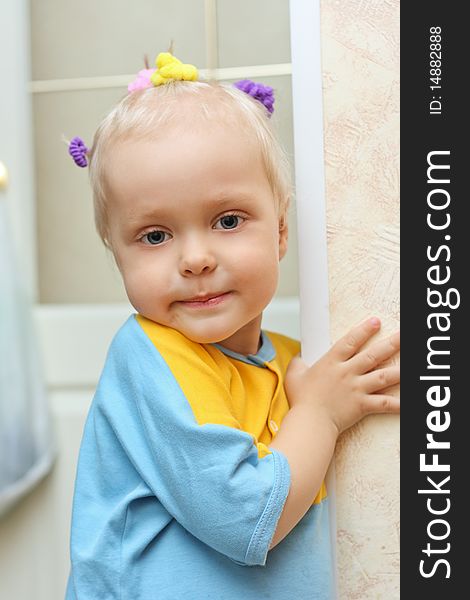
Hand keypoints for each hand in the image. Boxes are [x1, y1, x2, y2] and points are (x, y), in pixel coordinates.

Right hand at [284, 317, 399, 434]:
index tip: (376, 321)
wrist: (310, 421)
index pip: (351, 341)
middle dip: (391, 343)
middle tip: (404, 335)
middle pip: (373, 355)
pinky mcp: (362, 405)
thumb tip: (298, 358)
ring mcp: (357, 388)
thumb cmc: (301, 400)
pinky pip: (384, 403)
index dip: (364, 330)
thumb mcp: (294, 375)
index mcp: (332, 362)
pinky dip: (397, 403)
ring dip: (400, 370)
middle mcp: (347, 372)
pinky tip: (408, 402)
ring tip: (412, 364)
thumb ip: (297, 363)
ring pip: (384, 376)